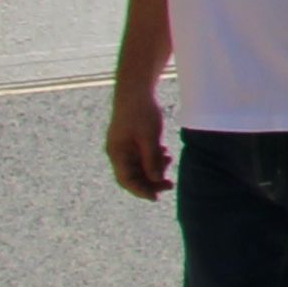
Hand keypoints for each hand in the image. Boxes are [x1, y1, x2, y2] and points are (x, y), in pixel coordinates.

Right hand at [105, 83, 170, 202]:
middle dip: (151, 182)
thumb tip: (156, 179)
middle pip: (132, 176)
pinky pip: (141, 156)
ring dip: (154, 168)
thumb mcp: (149, 135)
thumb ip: (152, 158)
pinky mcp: (131, 141)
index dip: (141, 191)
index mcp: (117, 152)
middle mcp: (118, 152)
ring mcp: (124, 147)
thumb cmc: (141, 111)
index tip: (156, 197)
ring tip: (169, 160)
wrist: (136, 89)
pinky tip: (165, 153)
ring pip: (139, 166)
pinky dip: (153, 158)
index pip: (126, 180)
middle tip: (170, 185)